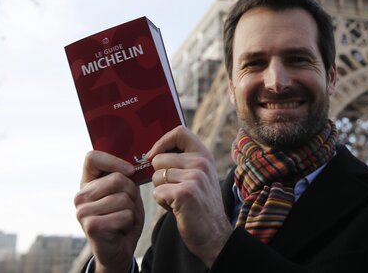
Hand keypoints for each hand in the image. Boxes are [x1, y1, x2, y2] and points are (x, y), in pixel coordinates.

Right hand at [74, 151, 143, 272]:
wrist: (118, 249)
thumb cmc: (123, 217)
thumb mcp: (126, 193)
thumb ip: (125, 178)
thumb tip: (130, 167)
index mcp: (87, 183)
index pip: (92, 157)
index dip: (114, 161)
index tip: (130, 171)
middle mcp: (80, 196)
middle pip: (117, 179)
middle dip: (131, 193)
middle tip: (126, 207)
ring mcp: (83, 211)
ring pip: (123, 198)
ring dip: (131, 210)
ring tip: (122, 219)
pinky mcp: (91, 226)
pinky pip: (125, 215)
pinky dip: (129, 222)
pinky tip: (120, 229)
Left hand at [148, 126, 231, 266]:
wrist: (214, 235)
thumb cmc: (200, 206)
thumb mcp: (198, 176)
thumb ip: (183, 161)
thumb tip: (153, 153)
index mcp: (204, 155)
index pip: (179, 132)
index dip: (162, 142)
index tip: (155, 155)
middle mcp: (201, 163)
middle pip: (159, 159)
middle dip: (159, 176)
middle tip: (175, 189)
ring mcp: (195, 177)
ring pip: (156, 176)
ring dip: (161, 190)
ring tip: (177, 200)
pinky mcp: (185, 193)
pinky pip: (157, 192)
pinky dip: (162, 202)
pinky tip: (176, 208)